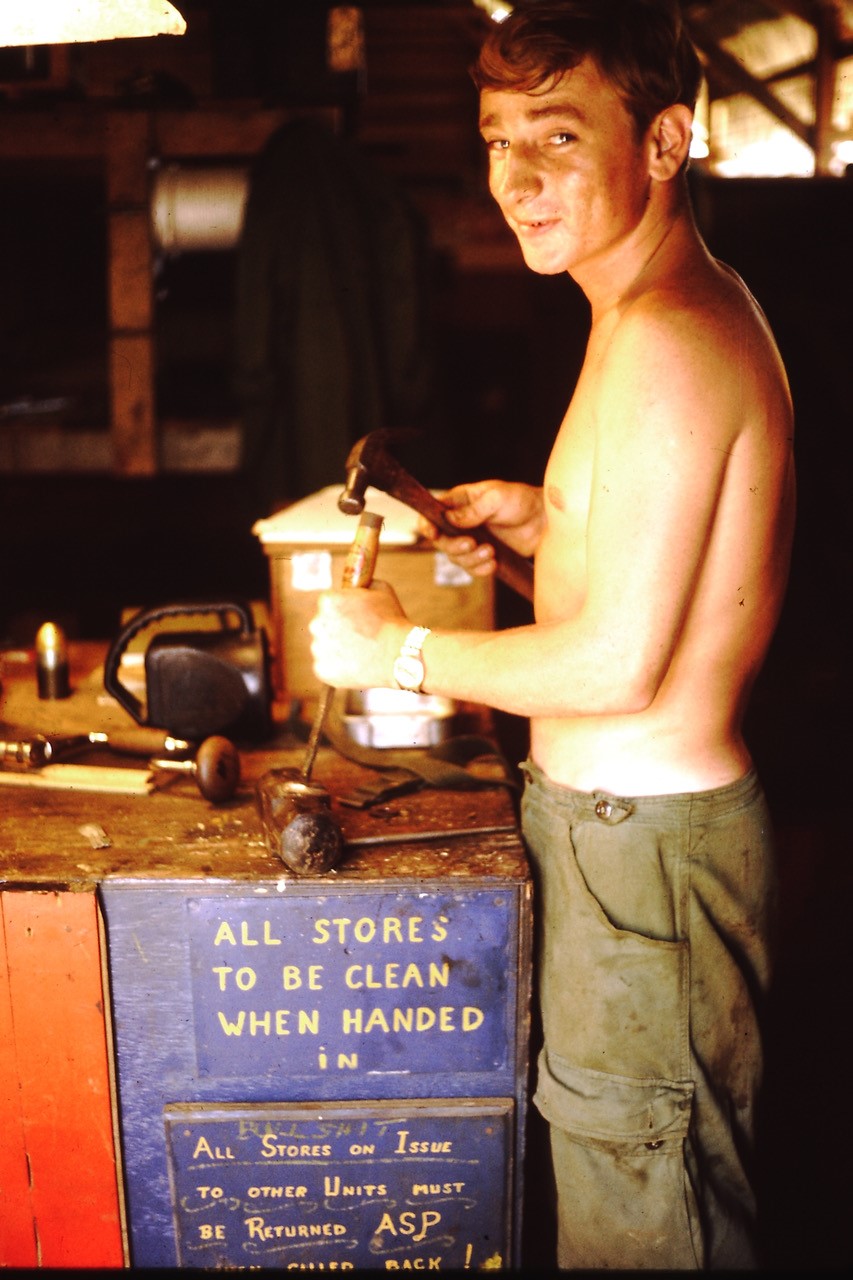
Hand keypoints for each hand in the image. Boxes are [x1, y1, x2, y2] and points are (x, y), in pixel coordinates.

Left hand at [308, 581, 408, 688]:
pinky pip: (326, 666)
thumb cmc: (392, 621)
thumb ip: (362, 586)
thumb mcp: (381, 590)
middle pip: (322, 625)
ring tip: (360, 652)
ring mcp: (318, 648)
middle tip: (358, 636)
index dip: (343, 609)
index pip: (328, 603)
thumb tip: (358, 586)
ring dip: (337, 648)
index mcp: (328, 601)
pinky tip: (356, 665)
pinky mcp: (321, 670)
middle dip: (336, 629)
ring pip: (324, 647)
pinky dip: (338, 668)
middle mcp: (317, 623)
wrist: (399, 655)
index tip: (354, 617)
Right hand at [418, 480, 543, 576]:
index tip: (434, 534)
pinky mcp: (483, 556)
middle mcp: (461, 522)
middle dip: (454, 546)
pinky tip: (494, 562)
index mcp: (460, 501)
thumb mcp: (497, 497)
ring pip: (456, 558)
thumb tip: (449, 518)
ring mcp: (472, 540)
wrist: (544, 521)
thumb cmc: (522, 501)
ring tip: (491, 552)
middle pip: (441, 541)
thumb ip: (472, 509)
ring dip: (471, 559)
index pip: (432, 513)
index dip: (427, 525)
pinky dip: (480, 569)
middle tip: (472, 543)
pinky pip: (471, 569)